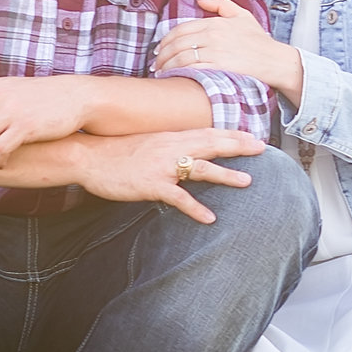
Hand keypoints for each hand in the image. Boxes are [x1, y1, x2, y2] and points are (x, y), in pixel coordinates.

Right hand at [75, 127, 265, 222]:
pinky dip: (195, 208)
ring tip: (247, 181)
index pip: (208, 133)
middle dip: (238, 146)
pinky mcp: (152, 184)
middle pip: (211, 144)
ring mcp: (163, 166)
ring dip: (226, 175)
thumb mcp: (147, 142)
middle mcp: (171, 147)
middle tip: (263, 149)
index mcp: (171, 137)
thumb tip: (186, 150)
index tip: (254, 136)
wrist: (88, 156)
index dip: (232, 134)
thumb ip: (168, 145)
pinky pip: (179, 197)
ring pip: (201, 168)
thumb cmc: (115, 151)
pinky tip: (210, 219)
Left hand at [157, 0, 303, 103]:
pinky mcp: (218, 67)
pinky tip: (173, 78)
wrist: (275, 61)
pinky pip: (191, 69)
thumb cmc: (259, 41)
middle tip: (155, 64)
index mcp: (215, 23)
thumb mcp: (242, 15)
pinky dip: (178, 73)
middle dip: (161, 55)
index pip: (180, 29)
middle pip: (177, 44)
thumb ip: (220, 4)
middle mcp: (213, 35)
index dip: (165, 41)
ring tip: (160, 73)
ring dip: (166, 66)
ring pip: (181, 57)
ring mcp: (215, 52)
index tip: (159, 50)